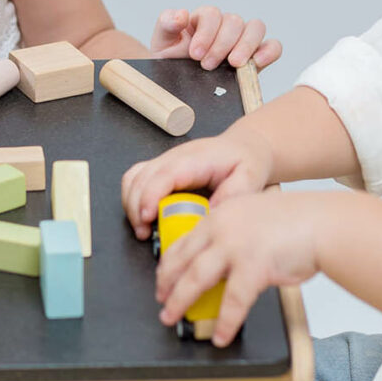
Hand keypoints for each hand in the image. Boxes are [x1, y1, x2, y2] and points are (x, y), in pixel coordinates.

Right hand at [121, 126, 274, 240]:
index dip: (151, 195)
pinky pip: (135, 178)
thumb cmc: (246, 162)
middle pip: (142, 177)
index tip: (147, 218)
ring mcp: (164, 161)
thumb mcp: (250, 177)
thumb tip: (209, 215)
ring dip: (131, 203)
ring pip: (133, 177)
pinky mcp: (160, 168)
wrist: (243, 147)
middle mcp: (174, 157)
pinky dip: (132, 197)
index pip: (164, 174)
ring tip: (143, 229)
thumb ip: (232, 194)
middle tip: (145, 233)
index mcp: (195, 159)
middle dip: (136, 207)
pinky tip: (143, 216)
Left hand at [150, 7, 281, 70]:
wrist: (179, 84)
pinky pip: (273, 46)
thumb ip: (166, 24)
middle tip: (207, 65)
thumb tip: (182, 14)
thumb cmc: (171, 61)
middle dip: (221, 44)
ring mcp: (243, 40)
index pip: (212, 14)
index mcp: (204, 18)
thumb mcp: (162, 42)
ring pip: (256, 28)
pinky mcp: (256, 57)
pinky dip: (269, 51)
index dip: (206, 34)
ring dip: (245, 46)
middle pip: (235, 21)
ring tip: (233, 64)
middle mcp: (226, 26)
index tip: (194, 55)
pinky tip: (257, 62)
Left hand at [156, 189, 327, 346]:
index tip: (163, 276)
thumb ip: (233, 233)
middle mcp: (222, 228)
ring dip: (180, 301)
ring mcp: (235, 247)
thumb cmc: (295, 222)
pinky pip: (232, 302)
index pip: (185, 240)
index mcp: (221, 214)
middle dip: (166, 283)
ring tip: (172, 316)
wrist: (320, 223)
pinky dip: (224, 322)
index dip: (169, 262)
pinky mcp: (253, 267)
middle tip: (160, 300)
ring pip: (196, 278)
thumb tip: (220, 263)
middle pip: (183, 259)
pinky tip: (219, 335)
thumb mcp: (253, 216)